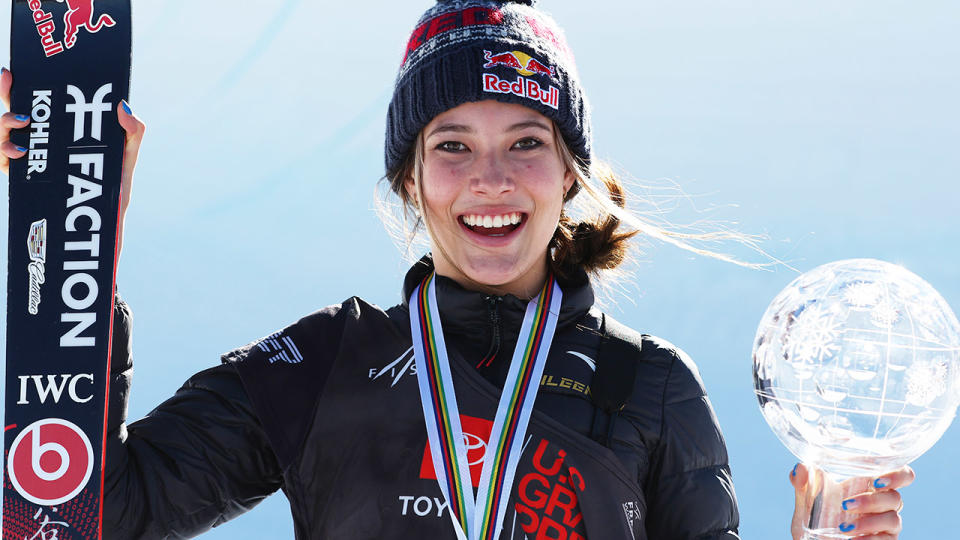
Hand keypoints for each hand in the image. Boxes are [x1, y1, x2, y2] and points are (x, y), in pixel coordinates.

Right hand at [1, 67, 144, 256]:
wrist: (107, 221)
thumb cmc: (117, 182)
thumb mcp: (128, 153)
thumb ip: (133, 130)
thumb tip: (123, 104)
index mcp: (61, 128)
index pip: (35, 100)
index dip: (17, 85)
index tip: (12, 72)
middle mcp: (41, 140)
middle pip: (11, 111)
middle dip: (5, 94)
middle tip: (10, 84)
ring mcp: (30, 160)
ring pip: (1, 135)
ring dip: (3, 122)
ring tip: (21, 122)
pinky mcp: (24, 181)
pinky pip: (2, 163)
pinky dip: (4, 154)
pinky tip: (19, 153)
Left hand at [790, 463, 913, 539]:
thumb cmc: (815, 520)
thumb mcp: (805, 502)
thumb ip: (803, 484)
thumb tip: (800, 468)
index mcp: (869, 486)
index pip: (899, 474)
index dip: (898, 474)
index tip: (876, 480)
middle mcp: (882, 505)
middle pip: (896, 497)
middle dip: (872, 500)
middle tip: (846, 504)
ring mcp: (885, 526)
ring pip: (893, 519)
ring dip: (867, 522)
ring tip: (842, 528)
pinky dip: (868, 539)